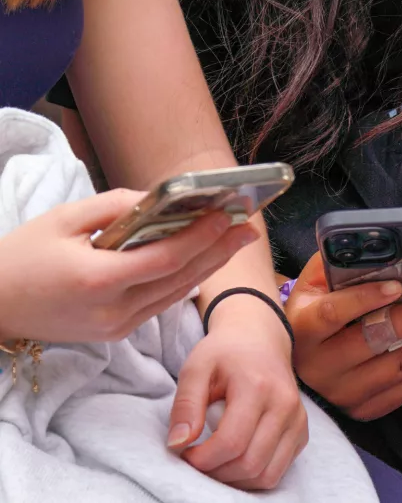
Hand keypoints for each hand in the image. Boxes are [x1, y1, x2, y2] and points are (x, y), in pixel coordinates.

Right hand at [0, 189, 258, 342]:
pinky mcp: (117, 333)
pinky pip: (161, 303)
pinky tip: (204, 261)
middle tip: (249, 226)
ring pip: (176, 293)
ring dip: (208, 266)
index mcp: (98, 281)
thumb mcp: (62, 219)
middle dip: (218, 251)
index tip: (227, 216)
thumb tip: (160, 197)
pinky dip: (184, 280)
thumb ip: (115, 207)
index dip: (200, 238)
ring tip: (235, 240)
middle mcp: (113, 310)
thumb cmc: (20, 256)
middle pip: (180, 278)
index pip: (165, 259)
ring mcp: (117, 326)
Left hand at [167, 311, 306, 490]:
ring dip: (234, 480)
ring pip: (267, 475)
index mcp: (258, 387)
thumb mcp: (196, 368)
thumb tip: (178, 444)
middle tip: (197, 461)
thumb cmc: (225, 353)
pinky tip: (234, 459)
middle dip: (216, 473)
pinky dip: (253, 475)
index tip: (184, 452)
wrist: (260, 339)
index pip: (231, 443)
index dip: (202, 459)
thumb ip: (185, 405)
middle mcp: (285, 405)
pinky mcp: (302, 431)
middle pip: (250, 464)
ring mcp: (298, 420)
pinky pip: (278, 471)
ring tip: (214, 462)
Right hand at [286, 252, 401, 420]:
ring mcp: (341, 392)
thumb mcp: (312, 285)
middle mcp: (320, 365)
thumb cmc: (311, 313)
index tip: (400, 285)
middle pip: (376, 341)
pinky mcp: (361, 409)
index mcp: (305, 327)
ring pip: (398, 368)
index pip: (334, 313)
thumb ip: (337, 263)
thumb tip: (373, 243)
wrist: (295, 365)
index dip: (367, 298)